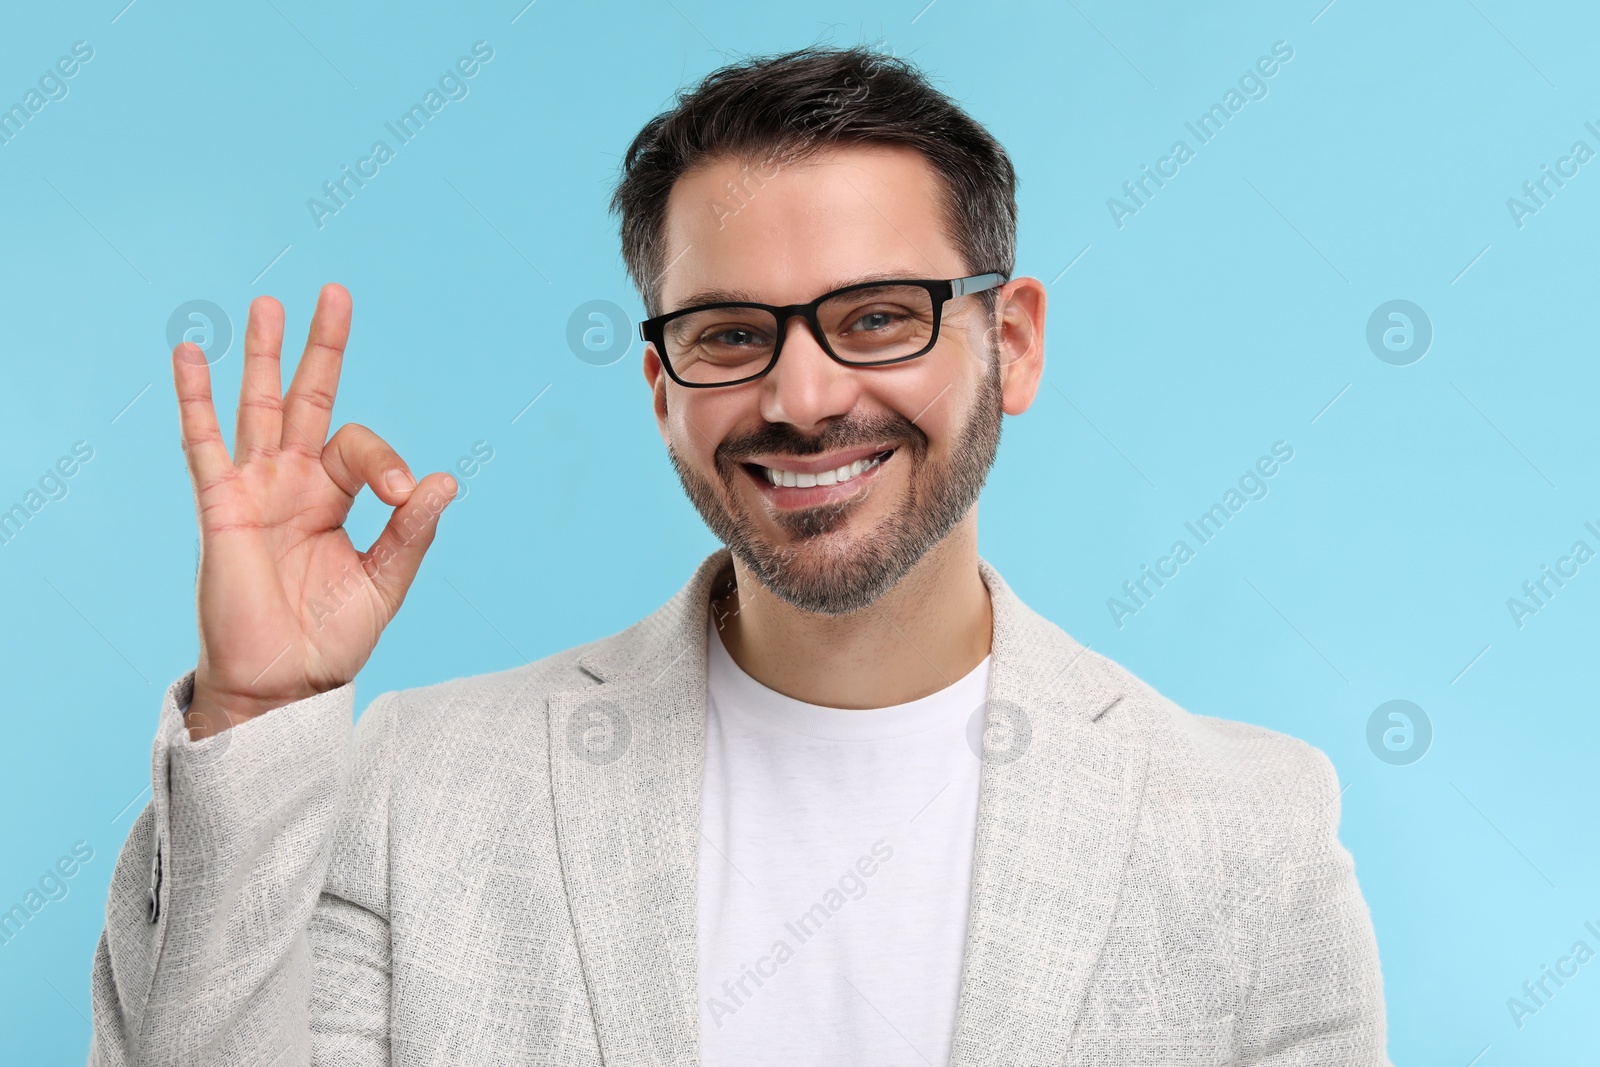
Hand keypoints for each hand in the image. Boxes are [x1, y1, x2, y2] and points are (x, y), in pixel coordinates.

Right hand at [175, 284, 455, 738]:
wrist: (283, 683)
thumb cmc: (331, 638)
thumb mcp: (385, 582)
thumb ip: (412, 532)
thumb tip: (447, 481)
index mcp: (335, 499)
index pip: (361, 448)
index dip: (387, 463)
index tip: (404, 495)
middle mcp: (294, 484)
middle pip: (309, 399)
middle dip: (322, 349)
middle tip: (336, 293)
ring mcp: (255, 490)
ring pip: (258, 407)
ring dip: (263, 355)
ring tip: (269, 303)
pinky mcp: (220, 506)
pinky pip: (203, 444)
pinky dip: (196, 398)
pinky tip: (191, 353)